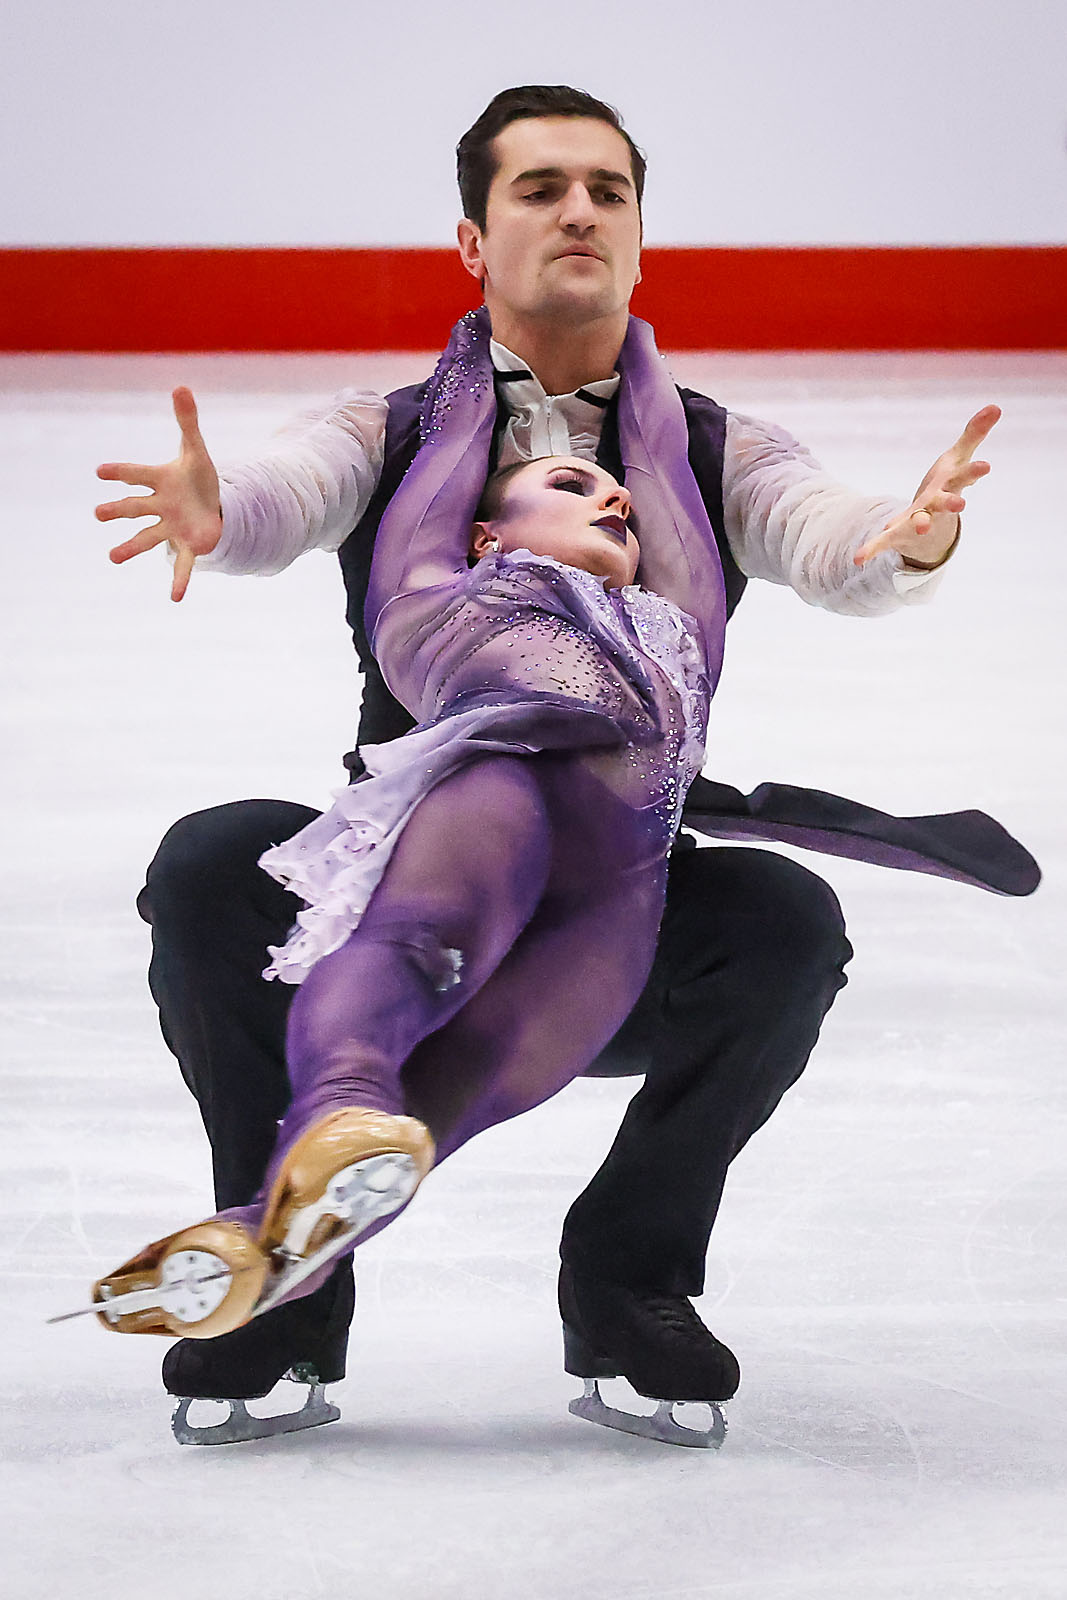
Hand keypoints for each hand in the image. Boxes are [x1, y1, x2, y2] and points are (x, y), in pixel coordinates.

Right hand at [96, 387, 221, 601]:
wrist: (213, 506)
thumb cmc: (198, 478)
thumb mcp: (196, 450)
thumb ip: (187, 421)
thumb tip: (181, 386)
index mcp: (160, 480)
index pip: (137, 473)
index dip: (120, 472)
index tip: (101, 471)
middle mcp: (159, 505)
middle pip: (135, 507)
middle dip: (118, 510)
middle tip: (98, 513)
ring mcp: (171, 527)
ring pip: (148, 539)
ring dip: (131, 548)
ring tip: (112, 557)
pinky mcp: (188, 545)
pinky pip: (181, 564)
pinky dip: (179, 580)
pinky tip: (175, 598)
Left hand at [854, 404, 1000, 569]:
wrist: (931, 531)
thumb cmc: (945, 489)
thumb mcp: (956, 460)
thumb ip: (973, 435)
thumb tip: (996, 406)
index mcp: (950, 487)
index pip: (964, 477)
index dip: (974, 471)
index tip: (985, 466)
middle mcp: (937, 507)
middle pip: (946, 504)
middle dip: (952, 503)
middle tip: (962, 504)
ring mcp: (919, 522)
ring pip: (920, 523)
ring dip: (921, 524)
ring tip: (921, 527)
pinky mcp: (899, 534)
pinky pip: (885, 542)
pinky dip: (873, 549)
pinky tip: (858, 559)